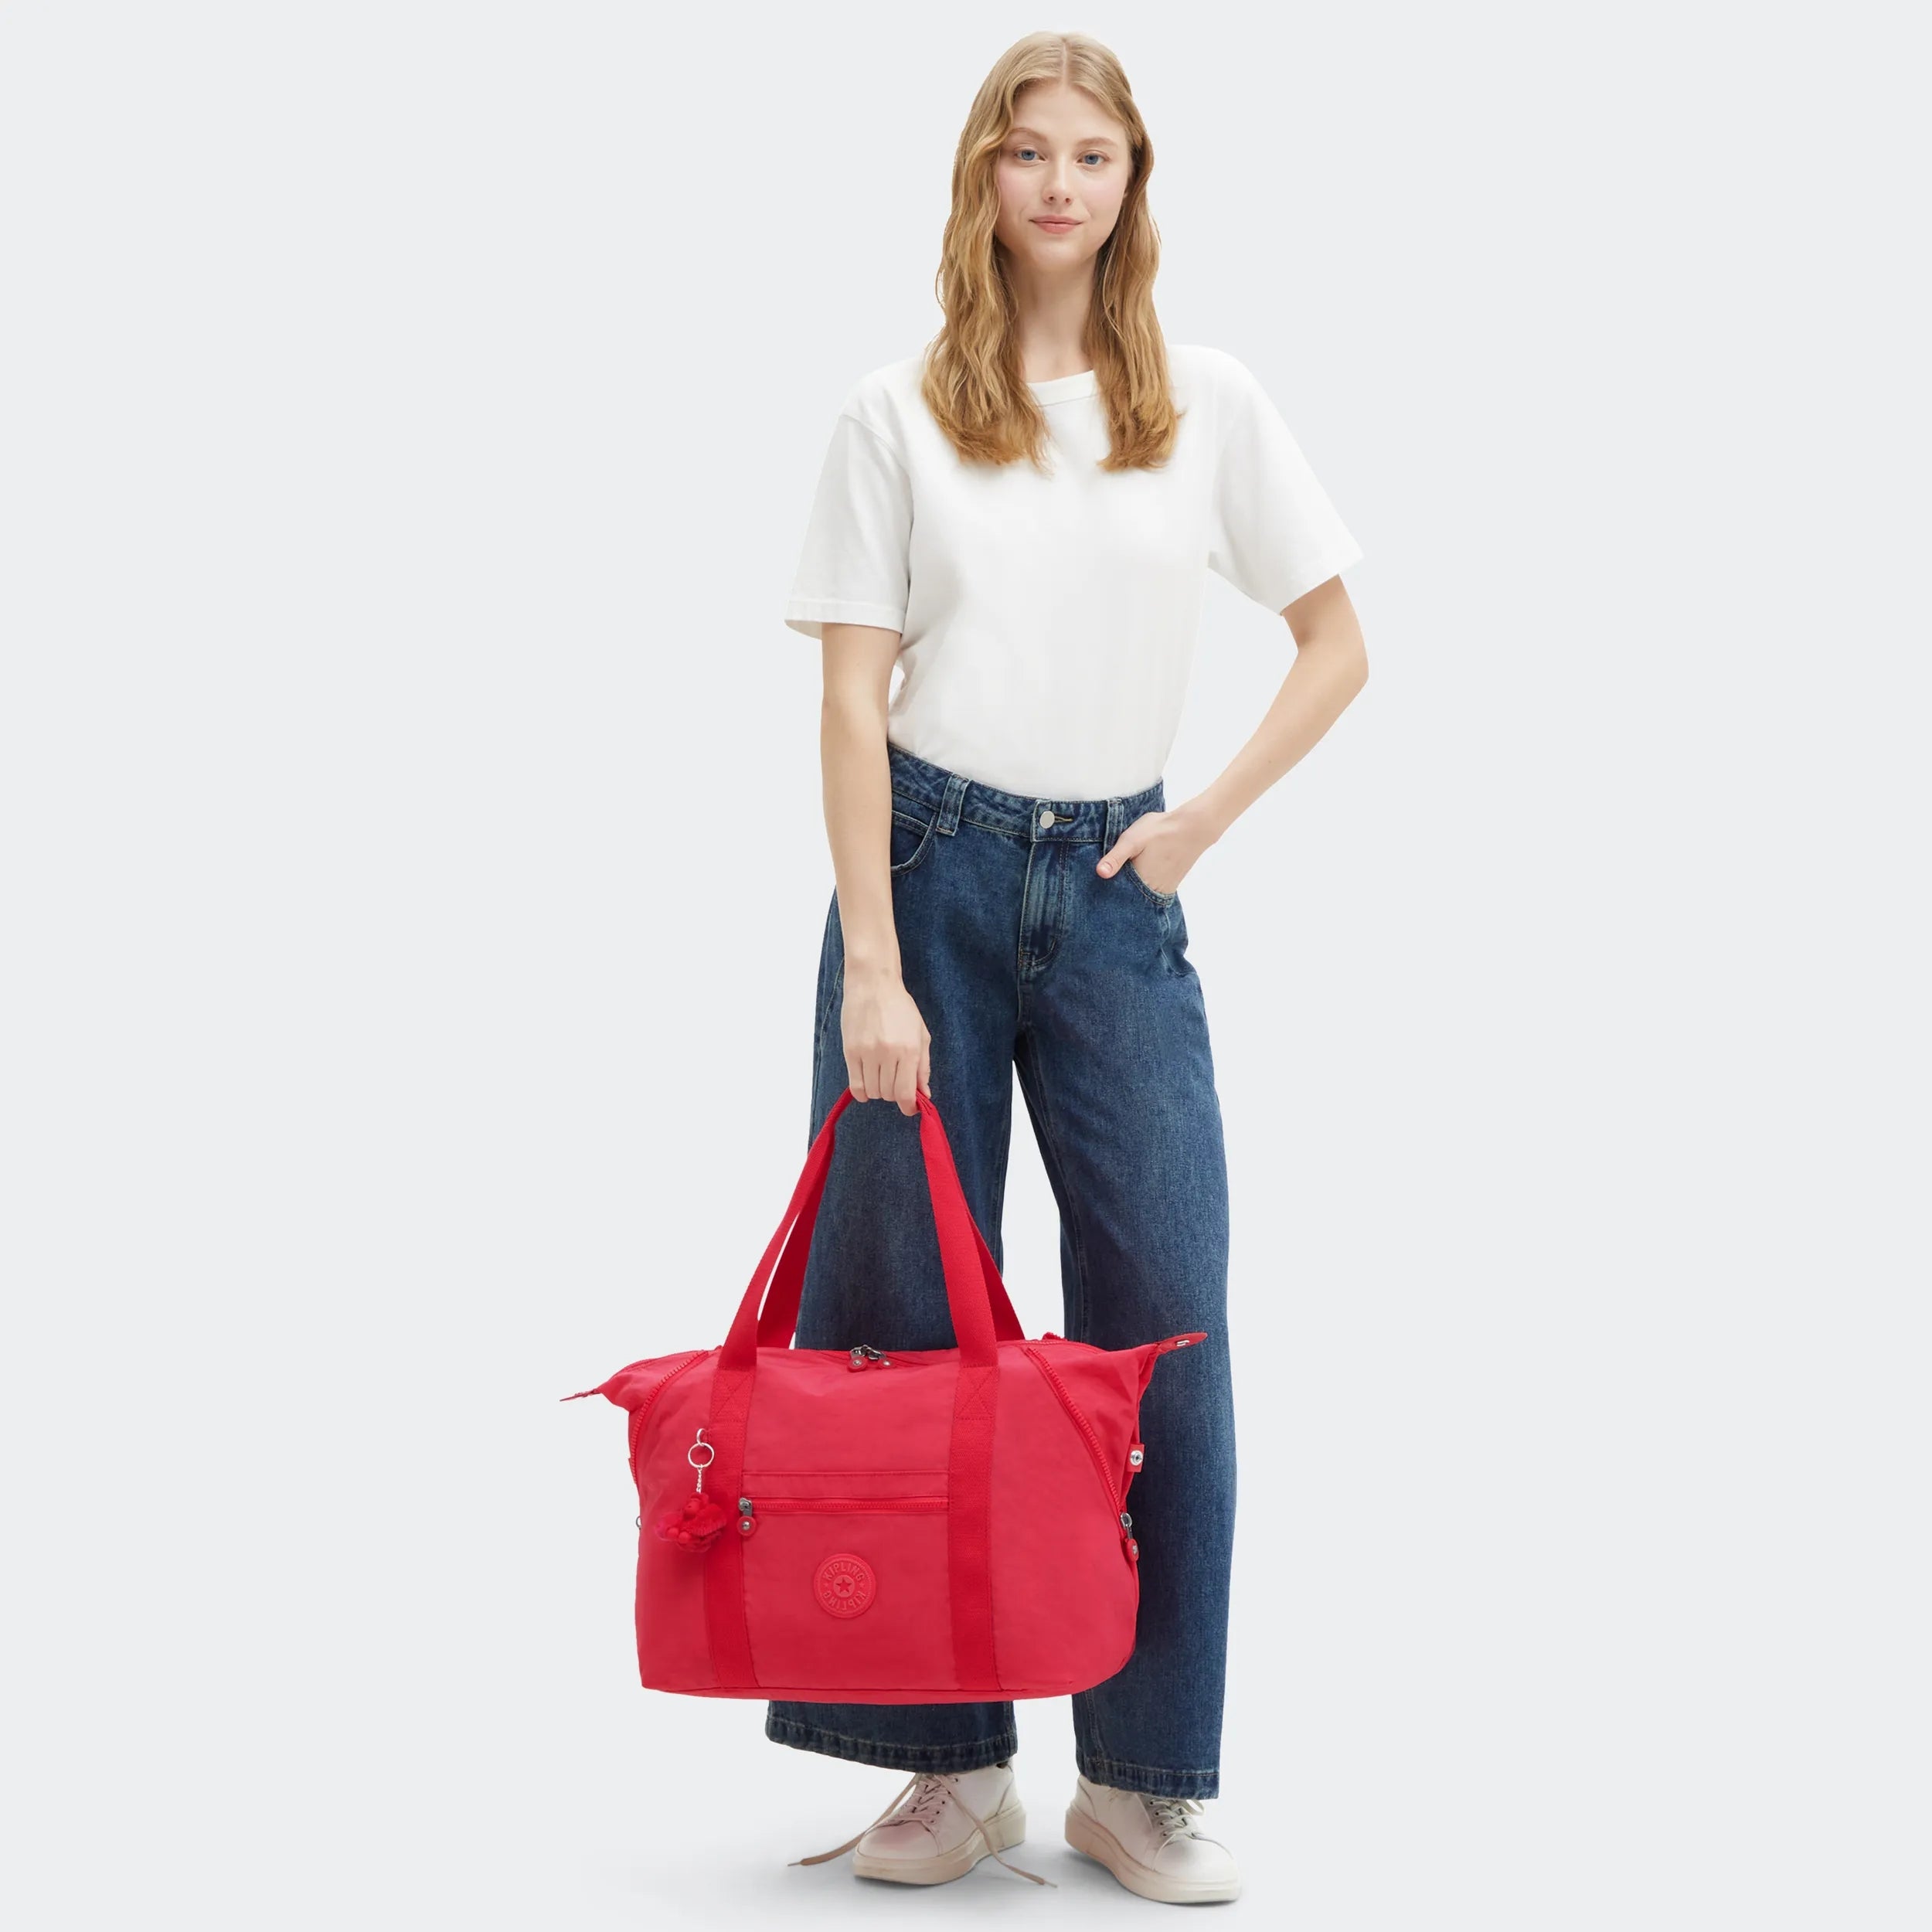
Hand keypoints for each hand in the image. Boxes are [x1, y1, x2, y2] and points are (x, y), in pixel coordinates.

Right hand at [841, 963, 931, 1115]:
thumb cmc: (900, 1008)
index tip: (910, 1109)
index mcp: (909, 1050)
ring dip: (879, 1091)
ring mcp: (867, 1053)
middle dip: (895, 1095)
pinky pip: (855, 1085)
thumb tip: (925, 1094)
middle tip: (896, 1082)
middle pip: (889, 1094)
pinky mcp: (850, 1051)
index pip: (907, 1093)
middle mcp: (888, 1054)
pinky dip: (862, 1092)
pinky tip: (867, 1087)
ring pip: (873, 1091)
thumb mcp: (921, 1035)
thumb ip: (923, 1067)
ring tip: (881, 1077)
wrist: (873, 985)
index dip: (909, 1107)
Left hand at [1095, 801, 1214, 898]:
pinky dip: (1143, 886)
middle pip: (1129, 896)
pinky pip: (1151, 892)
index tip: (1099, 883)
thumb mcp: (1132, 840)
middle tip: (1114, 877)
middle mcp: (1152, 892)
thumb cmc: (1160, 831)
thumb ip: (1115, 857)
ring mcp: (1163, 890)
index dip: (1106, 888)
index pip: (1116, 893)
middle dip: (1119, 890)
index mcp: (1139, 882)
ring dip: (1132, 889)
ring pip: (1140, 895)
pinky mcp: (1171, 886)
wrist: (1193, 828)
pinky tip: (1141, 874)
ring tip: (1128, 874)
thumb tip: (1100, 873)